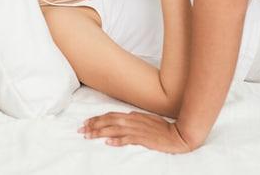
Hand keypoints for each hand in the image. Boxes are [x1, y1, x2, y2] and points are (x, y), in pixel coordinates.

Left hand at [78, 110, 192, 152]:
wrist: (178, 134)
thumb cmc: (163, 128)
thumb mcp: (146, 119)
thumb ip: (135, 118)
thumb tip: (126, 116)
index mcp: (133, 116)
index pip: (110, 115)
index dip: (97, 118)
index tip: (85, 122)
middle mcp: (132, 120)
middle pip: (109, 121)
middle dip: (93, 125)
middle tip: (81, 130)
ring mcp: (137, 130)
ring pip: (114, 129)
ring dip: (100, 132)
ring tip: (89, 136)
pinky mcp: (143, 139)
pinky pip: (128, 139)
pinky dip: (118, 141)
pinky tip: (109, 143)